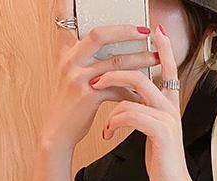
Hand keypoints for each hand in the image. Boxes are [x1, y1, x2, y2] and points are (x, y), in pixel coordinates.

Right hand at [41, 1, 157, 152]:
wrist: (59, 132)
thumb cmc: (72, 105)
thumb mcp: (75, 78)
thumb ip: (90, 63)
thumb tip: (118, 55)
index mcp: (67, 53)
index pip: (68, 22)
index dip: (69, 5)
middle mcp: (70, 60)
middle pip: (99, 35)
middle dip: (125, 31)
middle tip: (146, 31)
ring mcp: (78, 76)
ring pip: (115, 62)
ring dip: (140, 59)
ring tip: (157, 57)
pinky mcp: (88, 95)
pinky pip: (118, 88)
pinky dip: (135, 90)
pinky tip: (147, 92)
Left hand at [90, 24, 192, 180]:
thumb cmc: (159, 159)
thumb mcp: (152, 130)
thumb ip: (144, 110)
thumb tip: (126, 98)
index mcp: (170, 105)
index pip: (169, 70)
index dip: (164, 49)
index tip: (156, 30)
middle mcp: (171, 108)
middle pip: (142, 76)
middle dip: (114, 74)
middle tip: (94, 82)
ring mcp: (168, 119)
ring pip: (134, 94)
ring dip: (110, 102)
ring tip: (101, 117)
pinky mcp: (161, 132)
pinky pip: (131, 114)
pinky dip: (114, 122)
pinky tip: (106, 133)